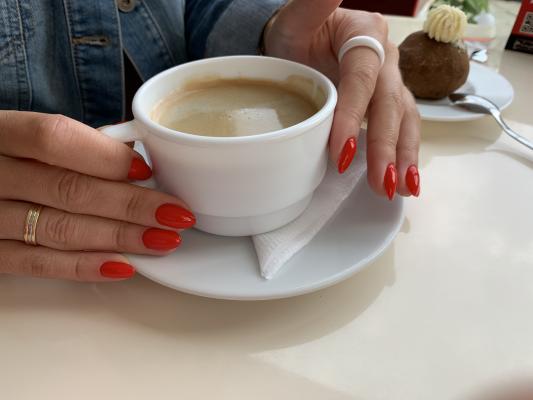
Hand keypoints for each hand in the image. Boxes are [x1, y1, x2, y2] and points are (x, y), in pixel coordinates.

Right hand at [0, 111, 194, 281]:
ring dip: (119, 237)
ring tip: (163, 240)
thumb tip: (141, 164)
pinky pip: (38, 264)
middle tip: (176, 215)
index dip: (105, 157)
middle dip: (131, 205)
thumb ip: (77, 146)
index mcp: (2, 133)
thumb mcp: (31, 139)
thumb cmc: (15, 159)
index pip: (55, 139)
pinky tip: (124, 265)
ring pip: (59, 229)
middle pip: (68, 190)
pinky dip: (85, 266)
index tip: (147, 170)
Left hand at [264, 0, 420, 198]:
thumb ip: (317, 0)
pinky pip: (399, 128)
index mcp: (365, 35)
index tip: (339, 152)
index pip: (361, 79)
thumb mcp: (299, 15)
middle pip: (389, 105)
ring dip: (403, 156)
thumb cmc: (294, 31)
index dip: (353, 115)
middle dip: (386, 146)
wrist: (297, 41)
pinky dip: (401, 155)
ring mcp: (387, 83)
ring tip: (402, 188)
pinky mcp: (383, 103)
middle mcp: (384, 60)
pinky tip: (403, 180)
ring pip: (404, 119)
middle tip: (382, 183)